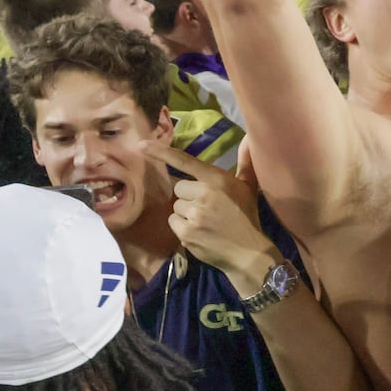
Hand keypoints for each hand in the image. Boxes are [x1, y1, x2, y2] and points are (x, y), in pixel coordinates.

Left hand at [145, 143, 275, 291]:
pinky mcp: (187, 232)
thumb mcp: (249, 187)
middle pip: (179, 188)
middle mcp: (204, 193)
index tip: (141, 145)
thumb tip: (247, 138)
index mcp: (217, 179)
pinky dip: (182, 227)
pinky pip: (173, 221)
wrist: (248, 252)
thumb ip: (245, 162)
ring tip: (204, 222)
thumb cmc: (246, 216)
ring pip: (176, 206)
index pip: (184, 161)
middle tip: (207, 208)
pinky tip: (199, 232)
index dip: (161, 152)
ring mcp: (194, 214)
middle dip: (189, 197)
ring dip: (186, 213)